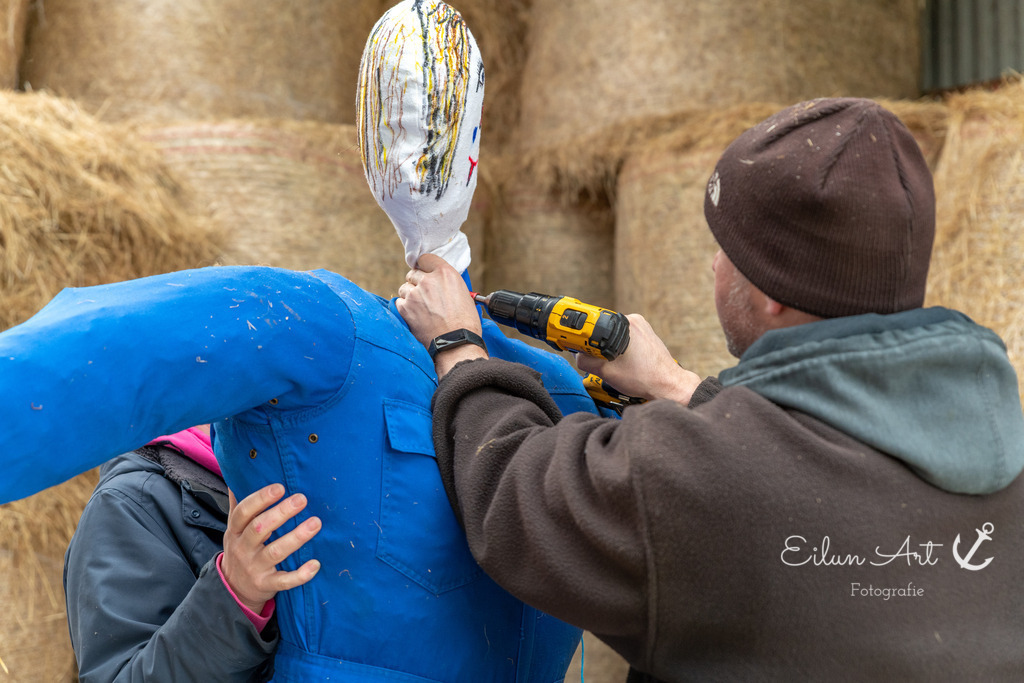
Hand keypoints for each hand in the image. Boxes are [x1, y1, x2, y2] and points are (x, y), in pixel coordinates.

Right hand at [221, 483, 321, 614]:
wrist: (233, 589)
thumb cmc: (241, 549)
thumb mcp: (234, 528)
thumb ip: (239, 504)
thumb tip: (238, 475)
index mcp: (236, 530)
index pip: (244, 512)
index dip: (260, 499)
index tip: (280, 487)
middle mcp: (243, 548)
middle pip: (260, 528)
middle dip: (281, 513)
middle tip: (302, 499)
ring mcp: (254, 568)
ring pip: (275, 552)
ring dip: (296, 537)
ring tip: (316, 523)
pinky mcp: (266, 585)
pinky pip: (284, 581)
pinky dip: (300, 575)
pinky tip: (315, 564)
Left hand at [397, 254, 486, 375]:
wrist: (456, 343)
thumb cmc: (464, 323)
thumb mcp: (463, 294)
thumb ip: (448, 284)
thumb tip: (440, 284)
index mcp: (445, 273)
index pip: (425, 258)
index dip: (425, 266)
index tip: (425, 273)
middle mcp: (428, 280)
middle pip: (413, 273)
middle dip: (417, 282)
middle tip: (424, 295)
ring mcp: (415, 293)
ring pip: (404, 287)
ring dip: (410, 295)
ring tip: (420, 307)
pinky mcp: (405, 308)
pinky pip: (399, 302)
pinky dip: (405, 308)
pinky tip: (415, 315)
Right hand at [577, 313, 701, 404]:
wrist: (668, 385)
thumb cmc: (644, 379)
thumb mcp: (606, 372)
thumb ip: (586, 360)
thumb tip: (578, 354)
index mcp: (625, 324)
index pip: (594, 324)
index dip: (584, 336)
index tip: (579, 345)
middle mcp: (634, 321)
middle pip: (603, 330)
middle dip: (598, 345)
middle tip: (601, 361)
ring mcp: (642, 327)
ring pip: (615, 335)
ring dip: (610, 348)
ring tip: (617, 364)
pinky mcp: (647, 335)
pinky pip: (626, 339)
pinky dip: (621, 349)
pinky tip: (626, 363)